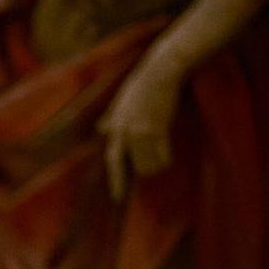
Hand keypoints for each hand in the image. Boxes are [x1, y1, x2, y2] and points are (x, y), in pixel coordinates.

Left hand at [101, 48, 182, 194]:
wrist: (161, 71)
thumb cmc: (142, 84)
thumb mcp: (120, 101)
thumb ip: (111, 117)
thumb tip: (101, 128)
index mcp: (116, 128)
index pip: (113, 160)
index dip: (116, 181)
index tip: (117, 197)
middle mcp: (125, 133)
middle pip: (136, 168)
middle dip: (145, 169)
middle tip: (154, 161)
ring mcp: (141, 132)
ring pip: (150, 165)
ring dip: (157, 164)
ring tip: (161, 153)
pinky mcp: (158, 129)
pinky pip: (163, 157)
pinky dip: (166, 158)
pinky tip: (167, 154)